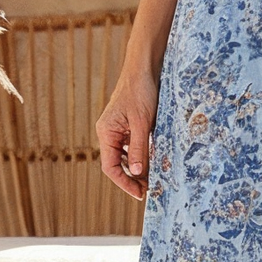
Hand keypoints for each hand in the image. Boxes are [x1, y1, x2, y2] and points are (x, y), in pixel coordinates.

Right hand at [96, 70, 158, 201]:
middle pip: (117, 164)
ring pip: (126, 156)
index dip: (124, 182)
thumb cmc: (141, 91)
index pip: (110, 167)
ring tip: (154, 178)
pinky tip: (154, 160)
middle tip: (150, 189)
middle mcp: (109, 133)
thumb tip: (137, 173)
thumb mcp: (142, 122)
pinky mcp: (128, 125)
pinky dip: (142, 156)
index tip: (140, 193)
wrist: (143, 68)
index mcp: (106, 133)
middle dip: (133, 178)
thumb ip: (139, 148)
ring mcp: (118, 129)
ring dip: (138, 168)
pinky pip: (132, 146)